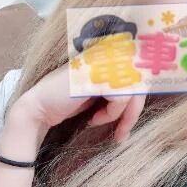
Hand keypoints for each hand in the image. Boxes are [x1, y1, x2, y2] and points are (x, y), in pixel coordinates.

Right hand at [15, 61, 145, 142]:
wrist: (40, 109)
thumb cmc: (67, 103)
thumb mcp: (99, 94)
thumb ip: (120, 89)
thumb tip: (147, 93)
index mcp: (108, 55)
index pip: (142, 70)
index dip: (141, 96)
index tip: (130, 120)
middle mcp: (108, 53)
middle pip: (142, 80)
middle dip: (134, 111)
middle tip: (122, 133)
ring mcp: (102, 62)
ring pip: (135, 90)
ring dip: (122, 115)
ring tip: (102, 123)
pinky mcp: (97, 74)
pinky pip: (121, 97)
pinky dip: (111, 113)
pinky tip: (94, 119)